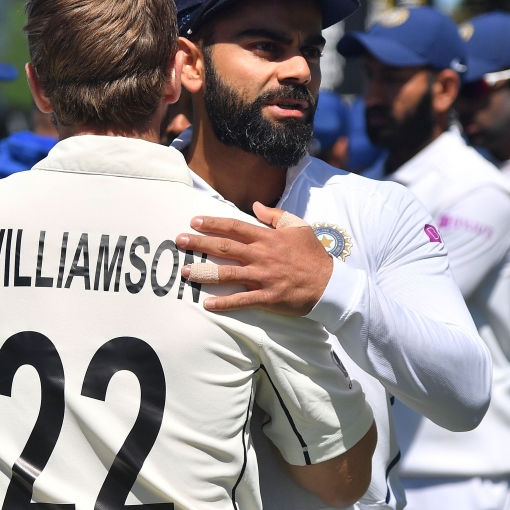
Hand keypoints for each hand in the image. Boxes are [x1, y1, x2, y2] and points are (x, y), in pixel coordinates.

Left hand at [176, 201, 332, 315]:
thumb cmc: (313, 254)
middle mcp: (261, 255)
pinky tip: (208, 304)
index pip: (234, 227)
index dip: (213, 223)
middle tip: (179, 241)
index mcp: (267, 238)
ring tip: (186, 272)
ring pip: (228, 274)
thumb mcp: (298, 227)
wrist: (330, 283)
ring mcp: (263, 277)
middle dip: (199, 243)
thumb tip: (256, 206)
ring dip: (205, 273)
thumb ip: (275, 215)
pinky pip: (242, 300)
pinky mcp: (267, 297)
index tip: (194, 221)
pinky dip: (224, 303)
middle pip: (225, 247)